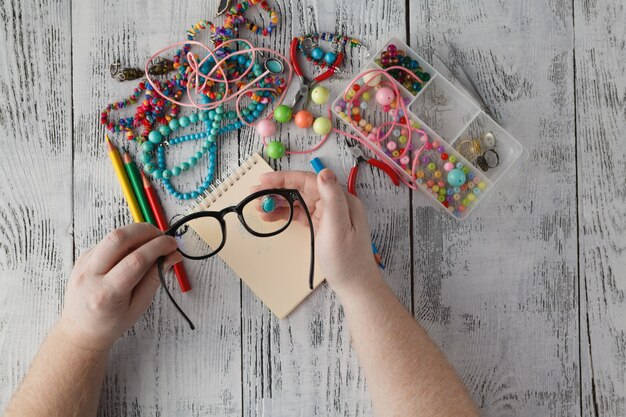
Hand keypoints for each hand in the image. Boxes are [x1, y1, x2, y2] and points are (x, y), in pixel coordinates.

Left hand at [58, 223, 182, 350]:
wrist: (80, 330)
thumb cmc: (111, 323)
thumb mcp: (139, 306)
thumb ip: (155, 278)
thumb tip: (171, 256)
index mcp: (107, 293)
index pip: (136, 260)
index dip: (158, 247)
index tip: (172, 245)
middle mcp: (90, 275)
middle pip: (118, 238)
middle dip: (145, 231)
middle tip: (162, 237)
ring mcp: (83, 264)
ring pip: (112, 235)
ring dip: (136, 233)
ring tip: (151, 242)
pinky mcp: (83, 257)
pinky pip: (107, 241)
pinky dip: (126, 241)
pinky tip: (134, 251)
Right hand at [251, 169, 381, 293]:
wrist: (354, 285)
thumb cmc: (347, 260)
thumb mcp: (338, 228)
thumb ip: (332, 198)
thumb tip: (325, 172)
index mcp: (340, 199)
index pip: (308, 180)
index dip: (284, 178)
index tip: (263, 180)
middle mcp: (334, 203)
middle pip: (300, 189)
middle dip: (276, 190)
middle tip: (254, 194)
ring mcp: (327, 214)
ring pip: (298, 200)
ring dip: (277, 202)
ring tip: (258, 207)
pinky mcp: (321, 225)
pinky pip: (300, 213)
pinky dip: (284, 214)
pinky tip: (270, 216)